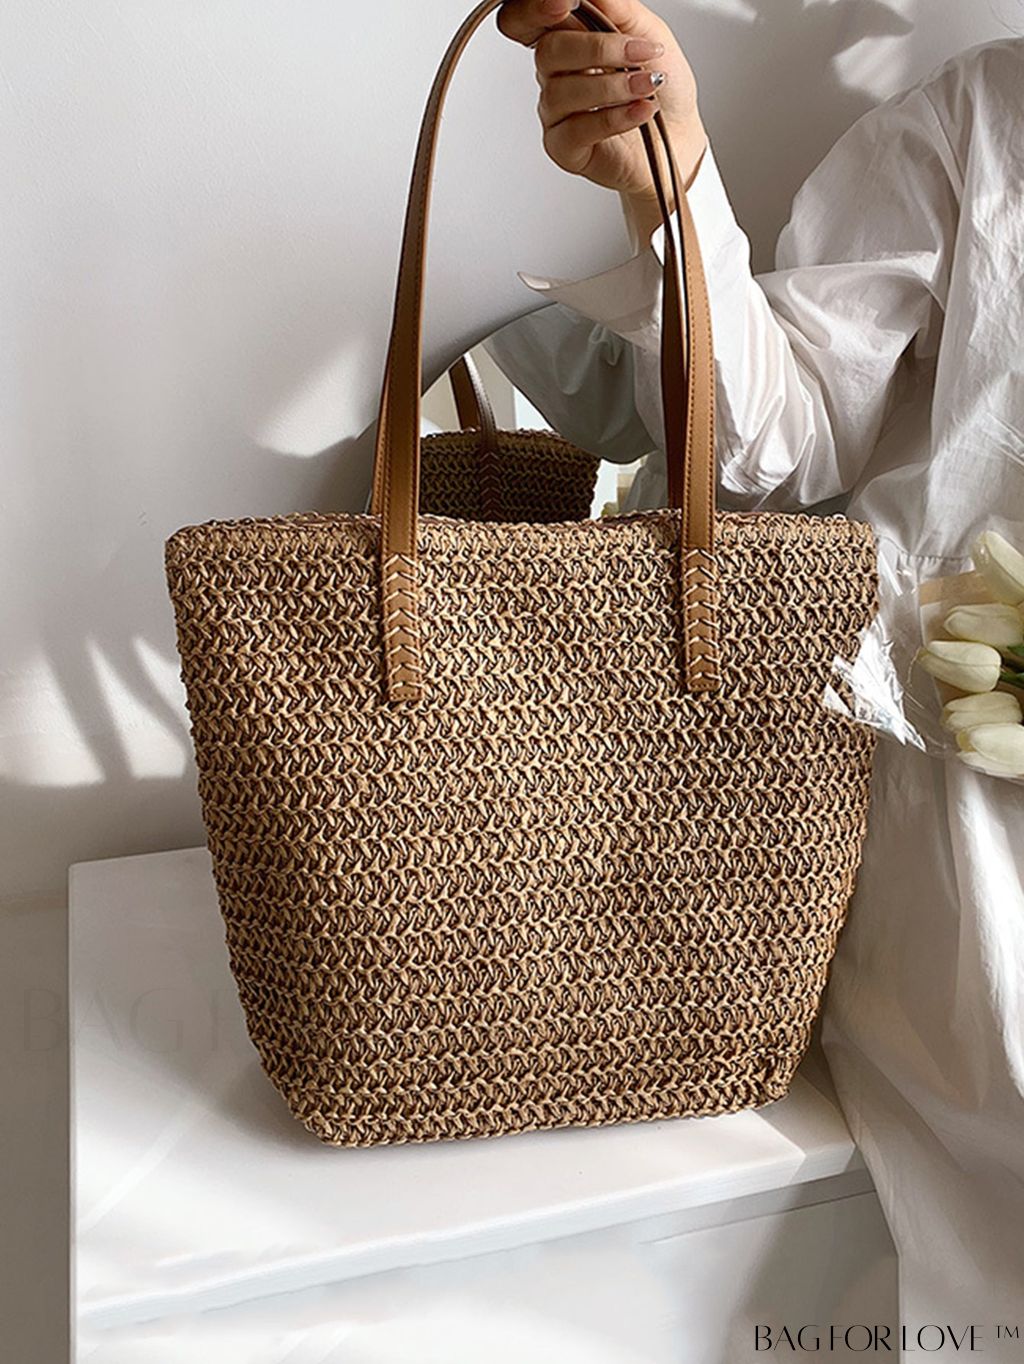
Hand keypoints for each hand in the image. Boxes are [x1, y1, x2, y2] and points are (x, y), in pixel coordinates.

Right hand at [498, 0, 706, 241]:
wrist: (680, 136)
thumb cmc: (662, 86)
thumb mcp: (647, 31)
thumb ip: (615, 6)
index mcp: (568, 39)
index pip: (526, 21)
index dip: (535, 10)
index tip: (566, 3)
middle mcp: (556, 75)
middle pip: (547, 51)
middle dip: (596, 48)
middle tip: (638, 52)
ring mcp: (557, 114)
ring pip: (561, 92)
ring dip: (613, 86)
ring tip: (648, 85)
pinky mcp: (565, 149)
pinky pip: (576, 130)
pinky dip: (615, 118)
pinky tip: (641, 110)